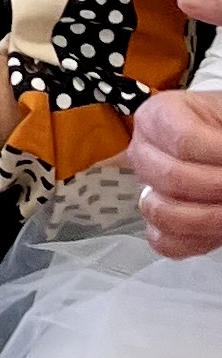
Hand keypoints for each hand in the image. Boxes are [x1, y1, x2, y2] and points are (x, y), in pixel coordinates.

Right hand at [130, 89, 221, 259]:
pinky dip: (194, 240)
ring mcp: (146, 189)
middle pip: (172, 178)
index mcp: (156, 116)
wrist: (218, 142)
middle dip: (217, 186)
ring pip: (163, 213)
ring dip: (208, 217)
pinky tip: (216, 229)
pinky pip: (165, 241)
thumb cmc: (220, 127)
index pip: (184, 140)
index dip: (218, 154)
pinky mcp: (157, 222)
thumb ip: (221, 140)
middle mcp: (143, 152)